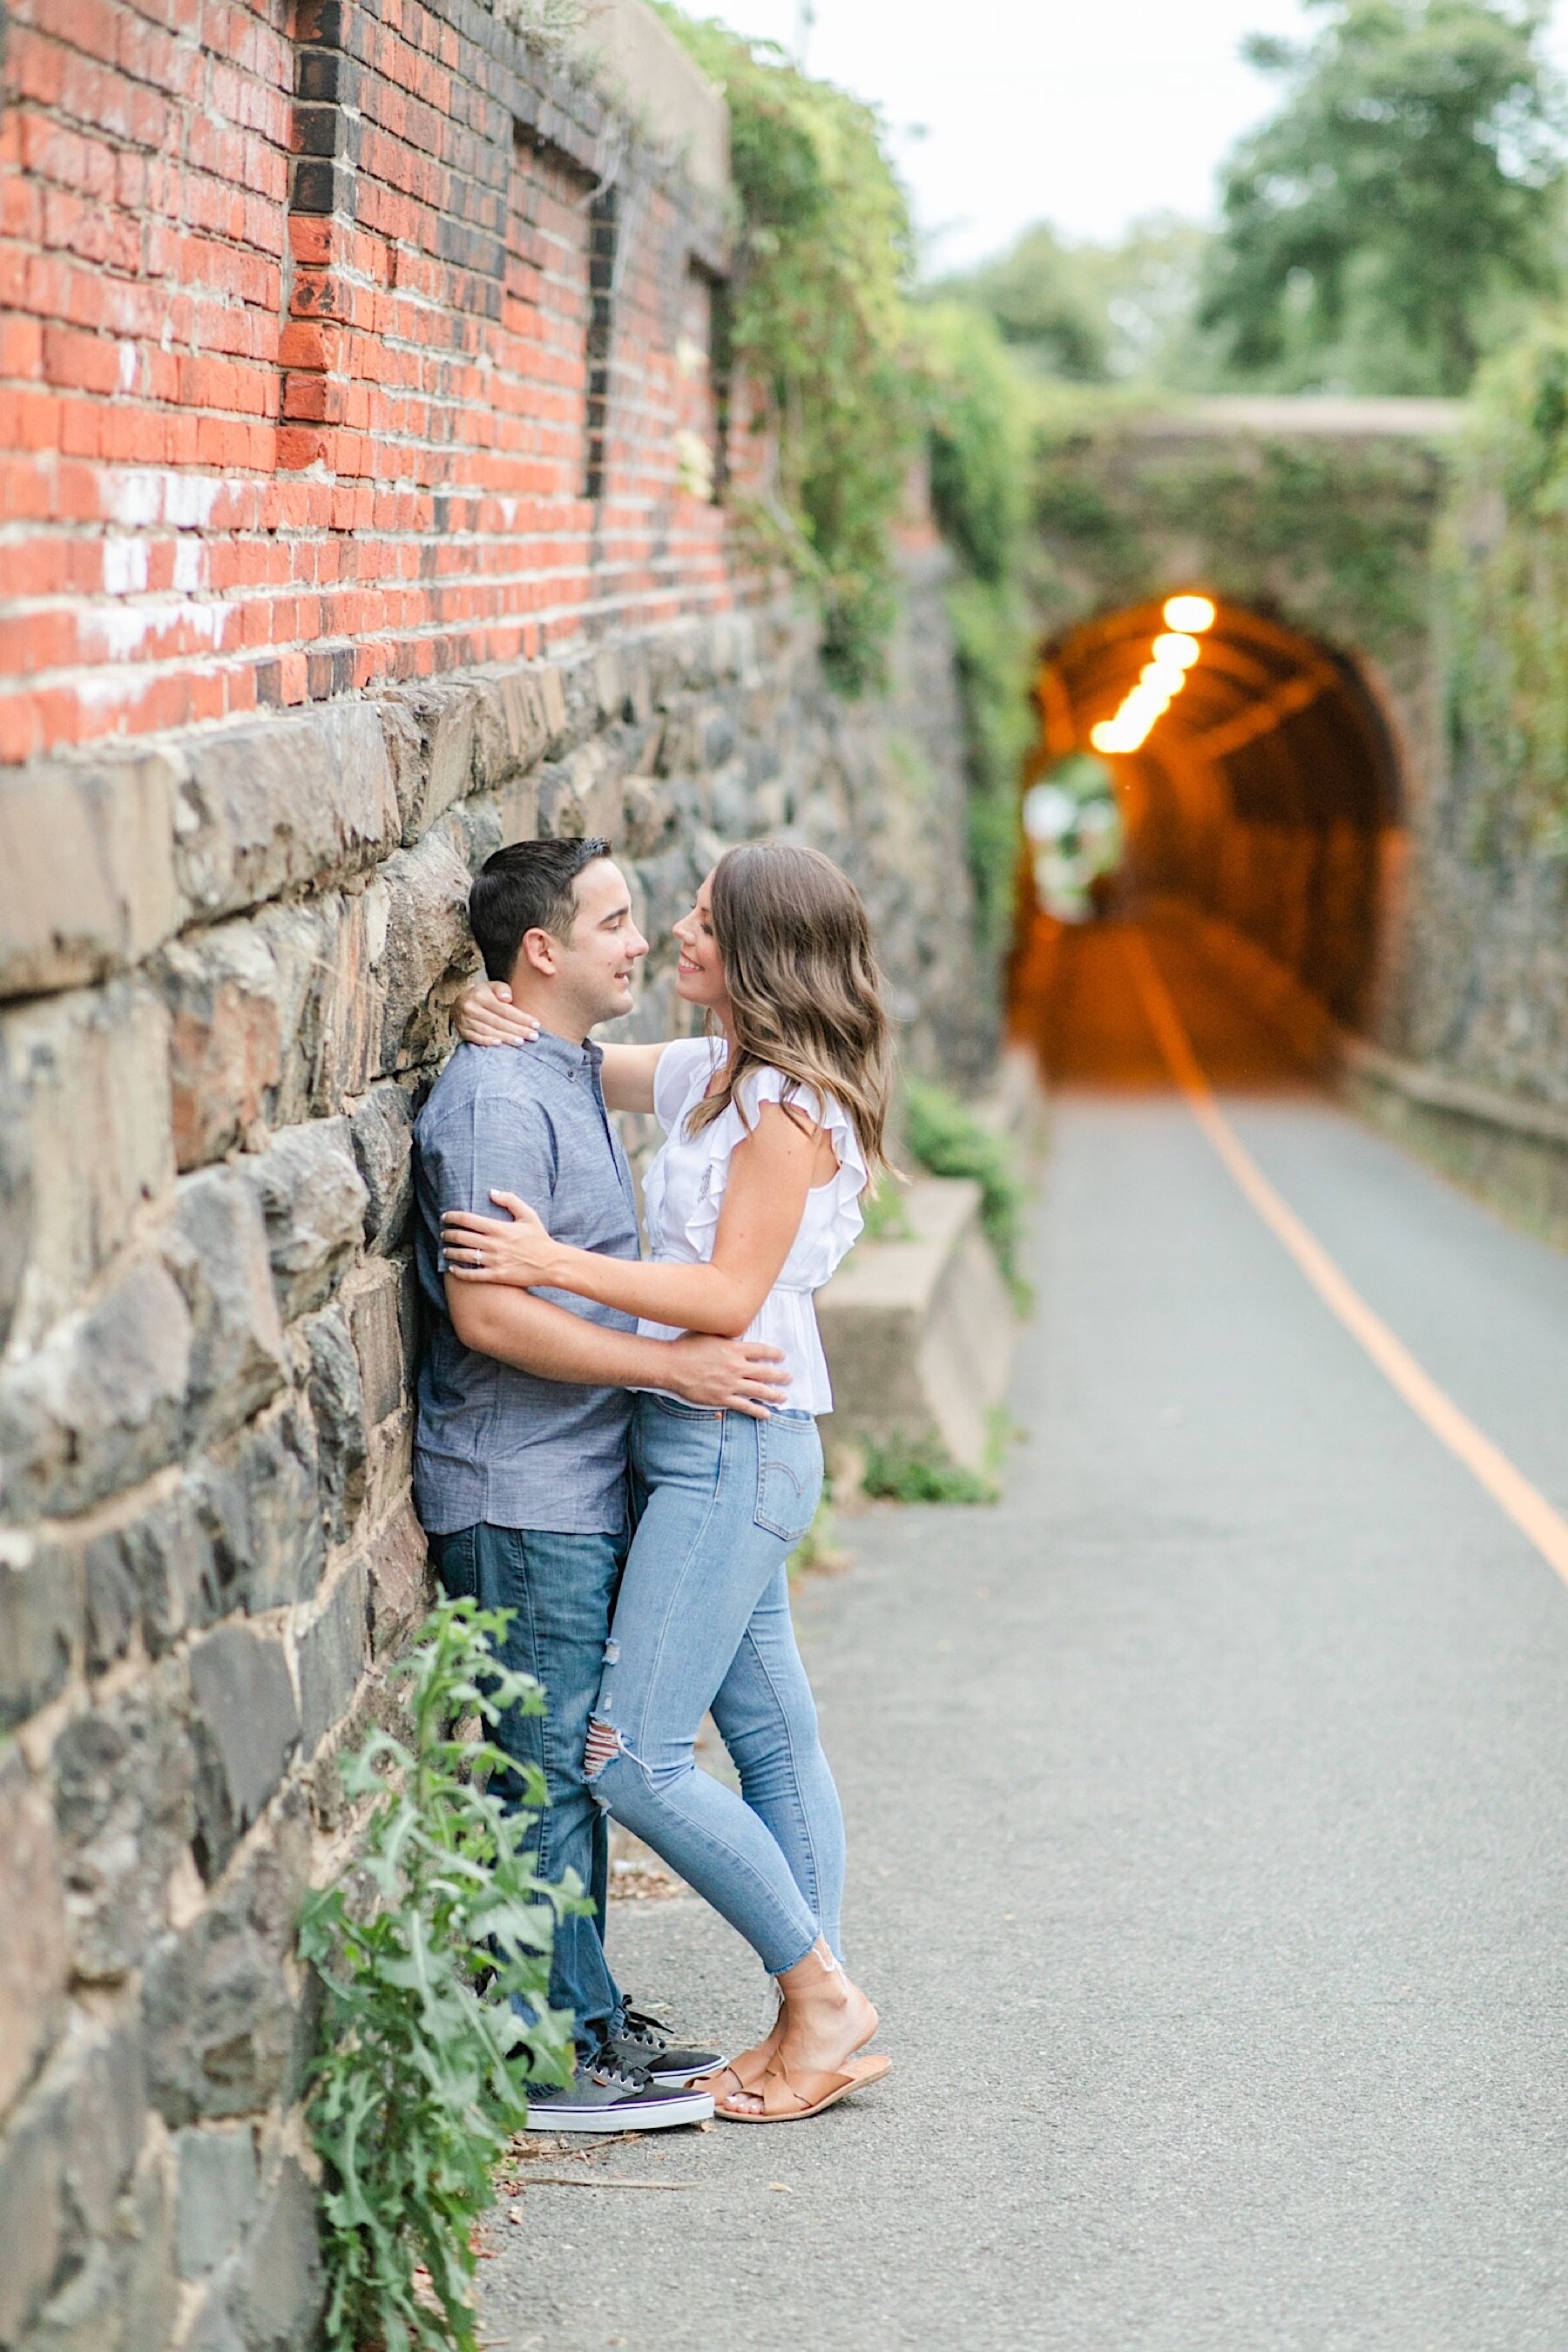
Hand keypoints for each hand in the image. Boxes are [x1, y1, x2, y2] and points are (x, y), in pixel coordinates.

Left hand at [442, 1191, 558, 1287]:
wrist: (551, 1264)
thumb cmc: (539, 1239)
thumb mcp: (528, 1214)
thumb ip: (510, 1200)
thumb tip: (492, 1191)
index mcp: (499, 1228)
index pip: (467, 1219)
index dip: (452, 1217)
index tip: (445, 1217)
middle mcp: (493, 1244)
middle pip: (461, 1237)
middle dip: (448, 1234)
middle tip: (443, 1233)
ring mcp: (493, 1261)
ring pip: (463, 1255)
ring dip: (450, 1252)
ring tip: (445, 1250)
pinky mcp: (496, 1275)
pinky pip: (472, 1275)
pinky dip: (459, 1272)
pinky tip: (452, 1269)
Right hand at [453, 979, 541, 1048]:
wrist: (460, 1001)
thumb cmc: (483, 994)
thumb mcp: (492, 986)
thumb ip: (502, 988)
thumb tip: (508, 998)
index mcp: (481, 996)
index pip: (505, 1009)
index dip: (521, 1018)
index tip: (536, 1024)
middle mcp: (472, 1008)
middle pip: (499, 1022)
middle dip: (518, 1030)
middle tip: (534, 1036)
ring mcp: (466, 1021)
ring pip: (489, 1031)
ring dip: (506, 1038)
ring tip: (521, 1042)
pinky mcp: (463, 1031)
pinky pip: (476, 1038)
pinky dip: (487, 1042)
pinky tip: (500, 1044)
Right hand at [665, 1334, 792, 1419]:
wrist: (671, 1365)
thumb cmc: (686, 1347)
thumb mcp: (708, 1334)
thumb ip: (725, 1336)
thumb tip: (735, 1335)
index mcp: (734, 1348)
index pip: (761, 1351)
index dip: (774, 1354)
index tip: (781, 1356)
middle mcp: (736, 1366)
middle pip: (765, 1372)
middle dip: (779, 1376)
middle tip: (788, 1378)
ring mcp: (730, 1384)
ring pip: (759, 1390)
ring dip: (774, 1394)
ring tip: (783, 1397)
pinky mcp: (722, 1398)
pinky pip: (744, 1406)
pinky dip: (757, 1410)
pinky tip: (766, 1414)